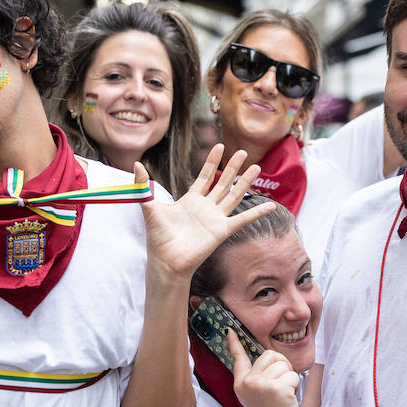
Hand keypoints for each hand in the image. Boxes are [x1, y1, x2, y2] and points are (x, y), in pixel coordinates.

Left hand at [140, 144, 273, 278]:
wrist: (166, 260)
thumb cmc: (157, 237)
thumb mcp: (148, 206)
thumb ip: (143, 186)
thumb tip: (135, 164)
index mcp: (190, 200)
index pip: (205, 176)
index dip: (212, 162)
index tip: (220, 146)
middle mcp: (206, 207)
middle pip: (223, 183)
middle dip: (233, 167)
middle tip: (244, 152)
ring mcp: (216, 218)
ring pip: (235, 196)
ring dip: (245, 182)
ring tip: (257, 168)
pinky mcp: (222, 230)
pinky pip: (243, 219)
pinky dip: (257, 212)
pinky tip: (270, 205)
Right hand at [228, 330, 300, 406]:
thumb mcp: (254, 395)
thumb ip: (256, 377)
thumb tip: (267, 359)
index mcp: (241, 383)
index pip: (238, 358)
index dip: (234, 343)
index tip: (229, 330)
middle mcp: (248, 381)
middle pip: (270, 355)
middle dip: (281, 365)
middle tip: (281, 383)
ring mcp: (261, 384)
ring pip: (284, 364)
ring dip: (289, 377)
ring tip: (283, 394)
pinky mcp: (277, 387)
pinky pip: (293, 375)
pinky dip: (295, 386)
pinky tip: (288, 398)